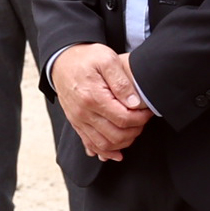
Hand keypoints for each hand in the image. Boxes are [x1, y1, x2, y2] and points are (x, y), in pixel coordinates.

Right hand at [50, 44, 152, 158]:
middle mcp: (83, 113)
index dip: (141, 118)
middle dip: (135, 131)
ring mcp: (78, 120)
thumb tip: (134, 104)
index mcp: (93, 97)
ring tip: (133, 131)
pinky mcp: (75, 123)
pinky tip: (116, 153)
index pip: (124, 119)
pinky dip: (105, 152)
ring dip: (123, 143)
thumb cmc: (86, 58)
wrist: (61, 60)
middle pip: (116, 136)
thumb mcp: (107, 59)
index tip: (148, 111)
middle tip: (143, 120)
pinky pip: (90, 144)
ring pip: (104, 144)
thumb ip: (122, 82)